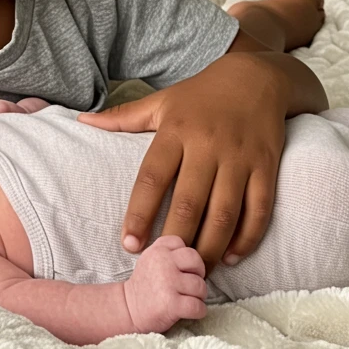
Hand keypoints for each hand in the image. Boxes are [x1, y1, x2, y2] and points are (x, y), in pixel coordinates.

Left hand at [79, 54, 288, 268]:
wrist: (256, 77)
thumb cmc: (201, 94)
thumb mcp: (161, 101)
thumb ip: (122, 116)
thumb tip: (82, 122)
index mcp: (176, 130)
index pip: (152, 177)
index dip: (139, 213)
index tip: (129, 244)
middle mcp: (207, 144)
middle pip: (189, 201)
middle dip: (175, 239)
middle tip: (163, 269)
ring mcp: (239, 157)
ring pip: (224, 212)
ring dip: (211, 248)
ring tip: (195, 271)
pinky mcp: (266, 166)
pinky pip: (259, 209)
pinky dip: (247, 237)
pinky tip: (233, 257)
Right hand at [122, 235, 206, 332]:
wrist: (127, 309)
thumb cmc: (144, 285)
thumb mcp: (149, 258)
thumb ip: (168, 251)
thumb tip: (193, 257)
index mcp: (158, 250)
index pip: (181, 243)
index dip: (184, 257)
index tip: (181, 269)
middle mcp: (163, 263)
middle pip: (195, 260)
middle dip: (198, 273)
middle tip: (191, 283)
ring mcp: (168, 283)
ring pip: (200, 285)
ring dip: (199, 295)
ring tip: (190, 299)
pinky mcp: (171, 304)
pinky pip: (197, 306)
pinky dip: (199, 311)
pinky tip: (192, 311)